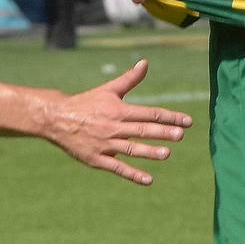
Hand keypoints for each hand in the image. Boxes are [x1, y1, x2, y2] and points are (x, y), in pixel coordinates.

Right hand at [44, 59, 191, 184]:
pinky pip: (117, 168)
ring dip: (149, 152)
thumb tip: (145, 63)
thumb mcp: (108, 90)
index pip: (149, 113)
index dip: (169, 116)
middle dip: (162, 132)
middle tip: (181, 135)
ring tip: (167, 154)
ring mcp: (105, 144)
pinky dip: (132, 174)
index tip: (187, 121)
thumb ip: (129, 79)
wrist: (57, 119)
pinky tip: (148, 180)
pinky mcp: (97, 159)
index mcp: (118, 110)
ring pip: (131, 149)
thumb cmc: (86, 103)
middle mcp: (113, 127)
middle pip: (142, 130)